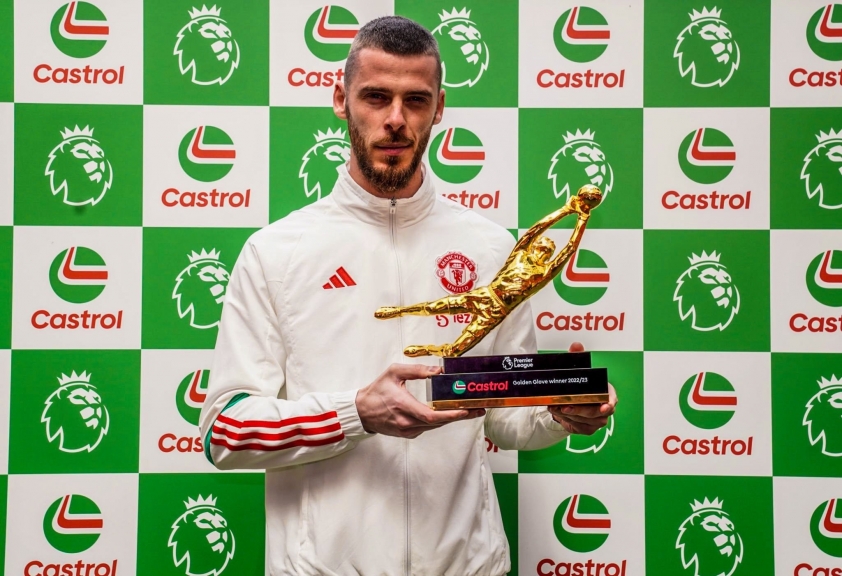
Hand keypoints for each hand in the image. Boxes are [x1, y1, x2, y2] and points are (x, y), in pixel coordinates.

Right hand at [355, 364, 484, 437]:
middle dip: (460, 416)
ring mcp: (407, 431)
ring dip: (451, 419)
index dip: (451, 415)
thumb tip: (438, 371)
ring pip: (434, 426)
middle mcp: (407, 423)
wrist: (361, 411)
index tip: (466, 410)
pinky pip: (427, 427)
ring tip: (469, 411)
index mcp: (404, 407)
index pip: (432, 416)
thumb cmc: (376, 391)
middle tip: (478, 410)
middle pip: (439, 423)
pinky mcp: (407, 434)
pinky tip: (448, 413)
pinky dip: (439, 421)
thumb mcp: (394, 373)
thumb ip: (416, 370)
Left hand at [547, 341, 617, 434]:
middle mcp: (604, 408)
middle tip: (564, 406)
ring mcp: (597, 420)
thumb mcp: (577, 370)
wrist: (569, 401)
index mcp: (606, 393)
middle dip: (579, 410)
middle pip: (595, 412)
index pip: (612, 400)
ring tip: (554, 407)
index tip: (603, 407)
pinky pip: (577, 426)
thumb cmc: (579, 385)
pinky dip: (566, 420)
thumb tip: (576, 345)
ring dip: (568, 415)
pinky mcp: (587, 428)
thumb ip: (577, 357)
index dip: (609, 404)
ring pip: (583, 420)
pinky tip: (557, 413)